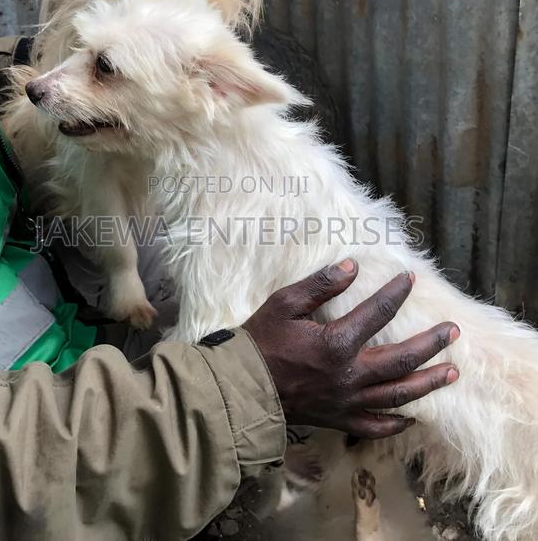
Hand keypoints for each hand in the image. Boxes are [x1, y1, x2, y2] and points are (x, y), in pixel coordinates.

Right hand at [243, 260, 459, 436]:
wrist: (242, 388)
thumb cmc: (260, 341)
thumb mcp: (285, 303)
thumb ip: (320, 285)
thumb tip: (351, 267)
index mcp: (336, 344)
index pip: (377, 313)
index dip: (396, 293)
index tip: (410, 278)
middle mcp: (350, 376)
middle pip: (402, 359)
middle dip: (432, 343)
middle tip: (453, 331)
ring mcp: (347, 402)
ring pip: (399, 395)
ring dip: (428, 382)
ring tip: (452, 372)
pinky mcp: (340, 420)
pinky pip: (376, 426)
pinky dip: (398, 423)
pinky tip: (413, 416)